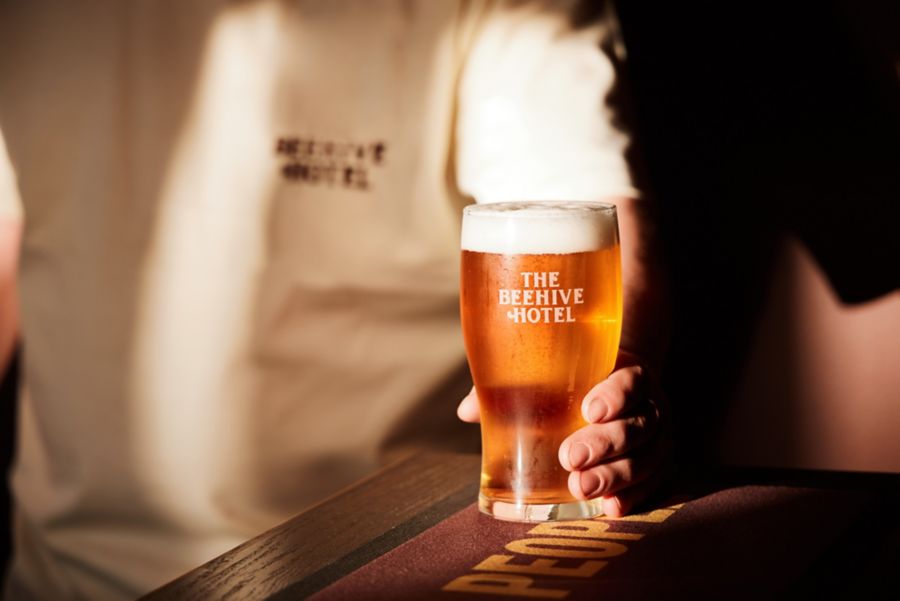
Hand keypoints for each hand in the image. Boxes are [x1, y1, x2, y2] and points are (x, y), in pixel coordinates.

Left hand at [456, 349, 669, 516]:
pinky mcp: (653, 469)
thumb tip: (468, 411)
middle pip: (639, 424)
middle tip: (570, 457)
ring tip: (580, 488)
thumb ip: (510, 385)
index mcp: (626, 373)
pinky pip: (651, 485)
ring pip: (647, 458)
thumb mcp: (547, 374)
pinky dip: (632, 497)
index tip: (588, 409)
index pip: (633, 380)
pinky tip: (610, 508)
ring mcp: (654, 440)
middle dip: (605, 443)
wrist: (611, 394)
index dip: (616, 395)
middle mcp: (648, 406)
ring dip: (614, 475)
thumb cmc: (571, 381)